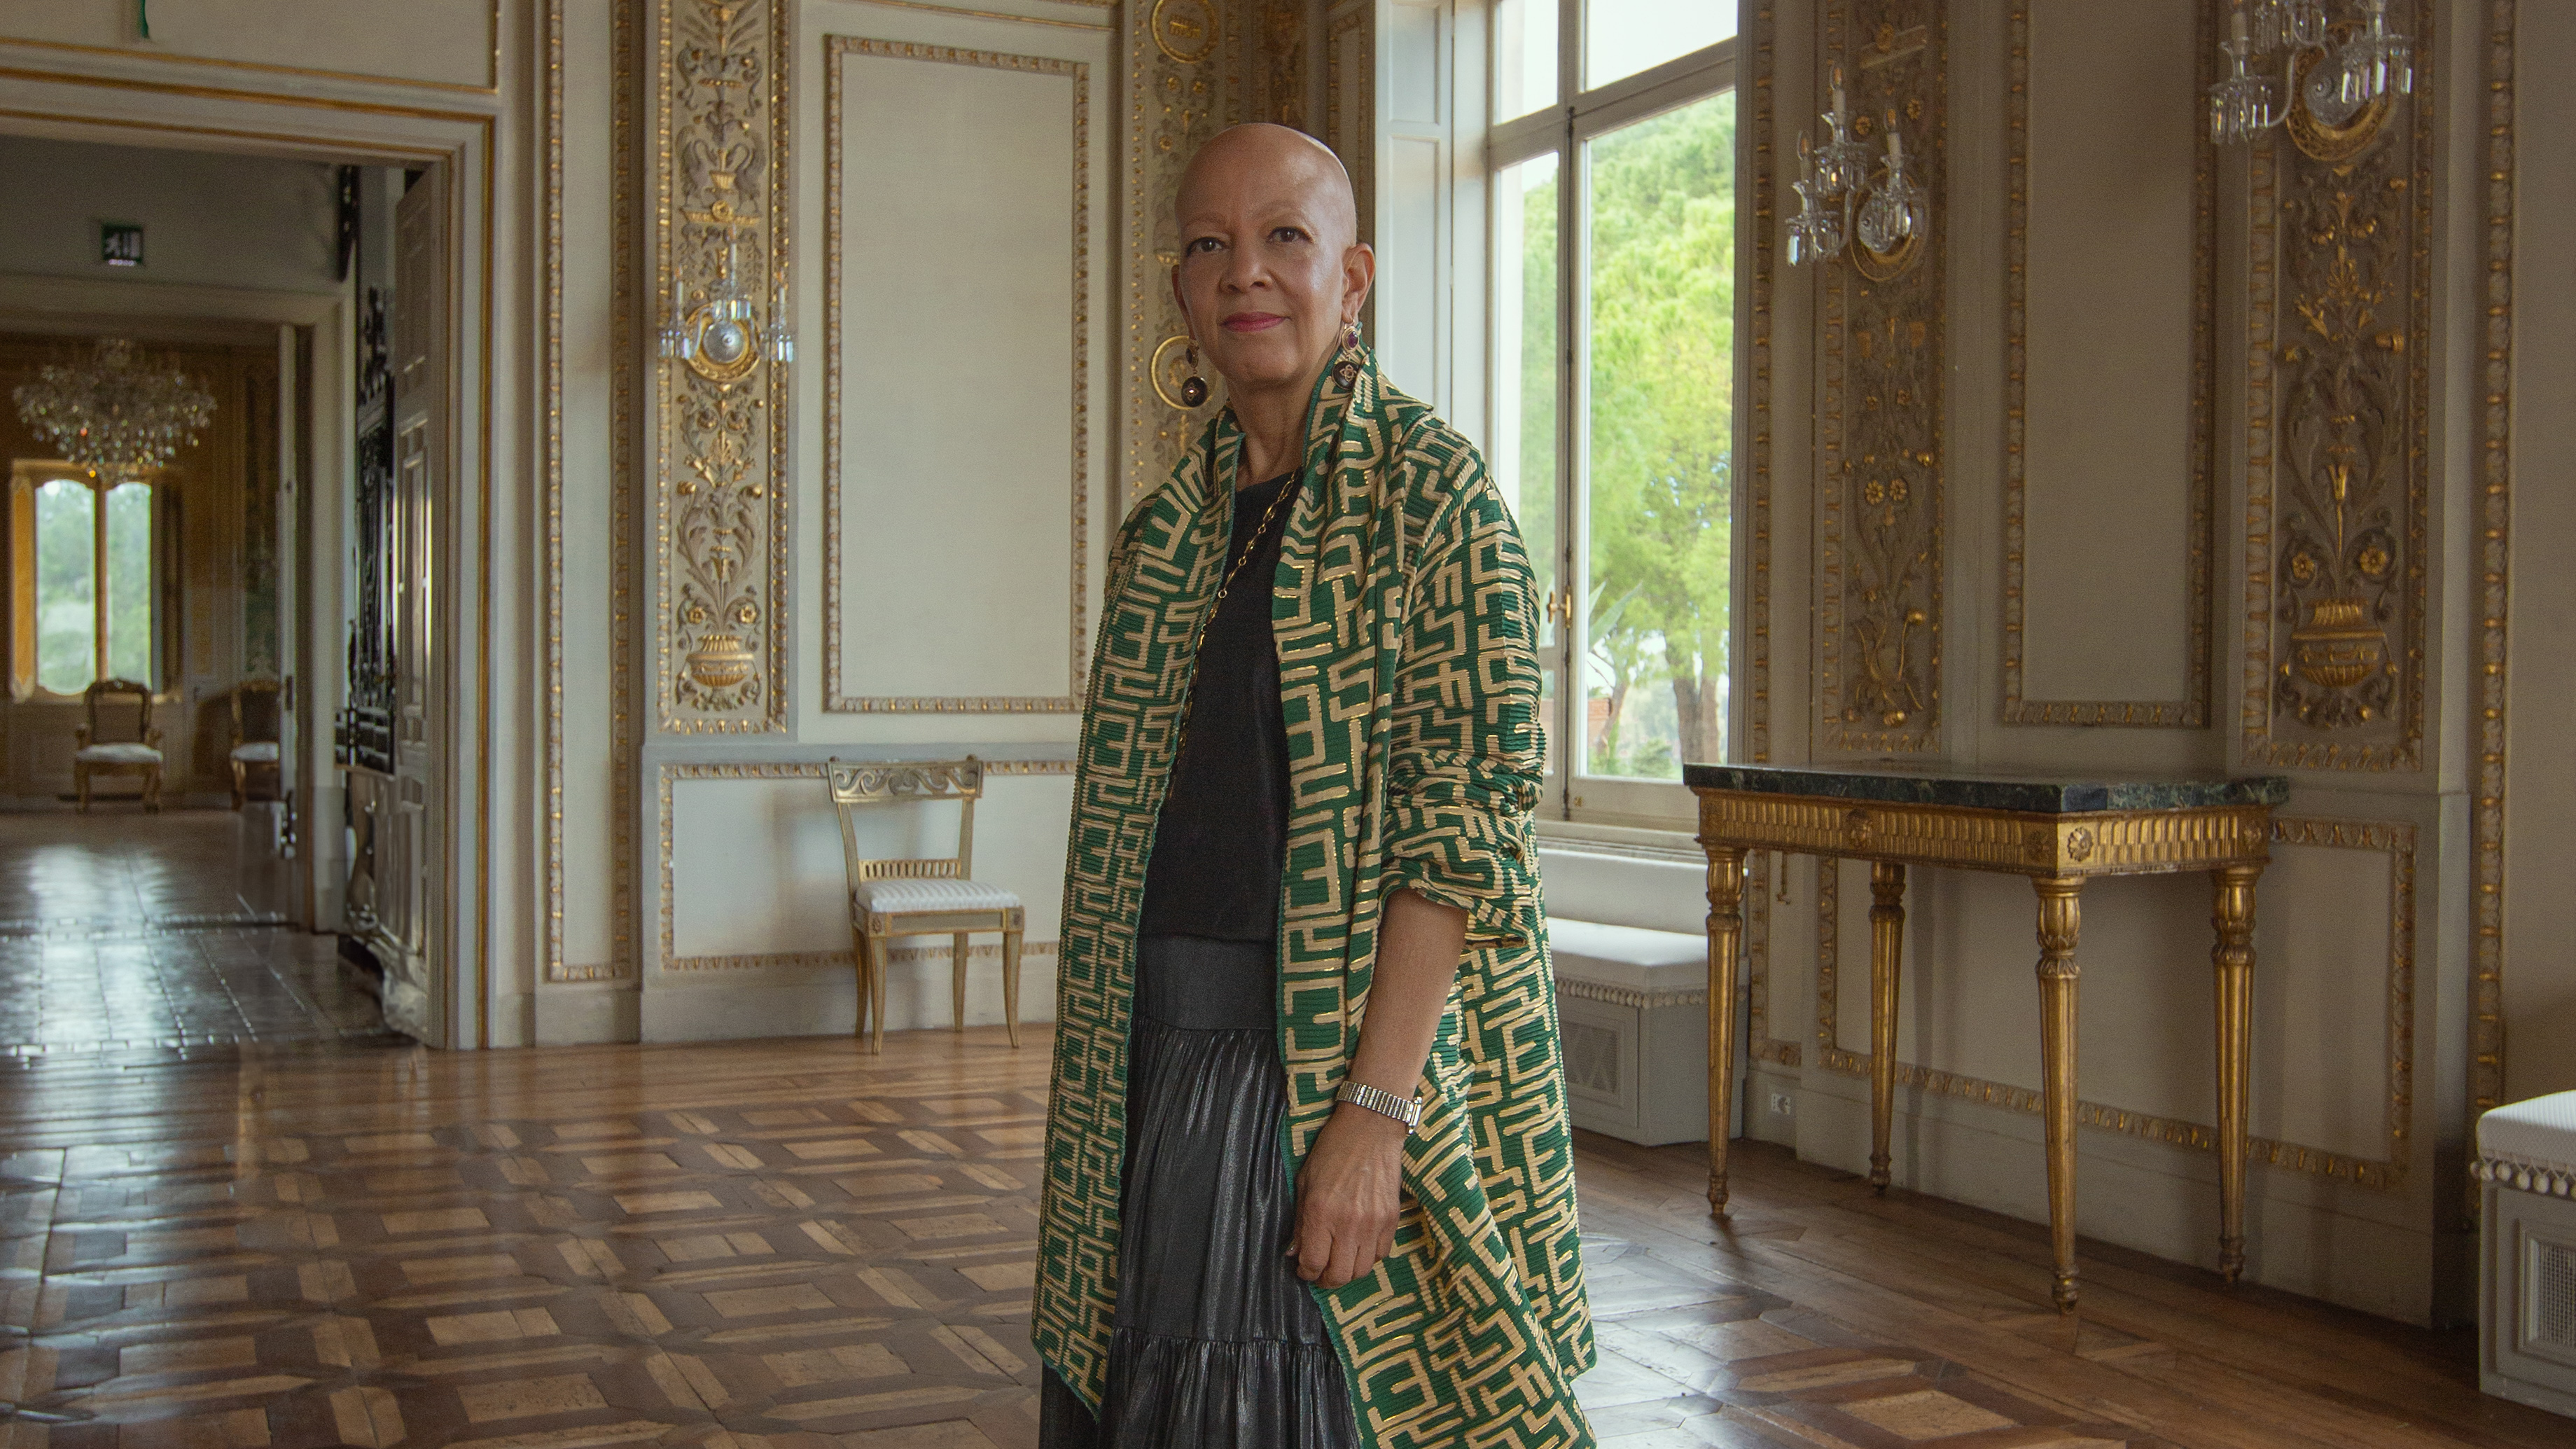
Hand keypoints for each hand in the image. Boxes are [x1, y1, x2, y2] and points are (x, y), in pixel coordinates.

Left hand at [1287, 1101, 1407, 1288]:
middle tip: (1320, 1273)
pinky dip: (1368, 1257)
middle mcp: (1349, 1223)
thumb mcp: (1305, 1182)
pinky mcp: (1392, 1219)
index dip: (1306, 1273)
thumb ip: (1300, 1222)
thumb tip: (1294, 1252)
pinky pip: (1381, 1255)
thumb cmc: (1332, 1151)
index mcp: (1322, 1213)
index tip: (1303, 1268)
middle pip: (1340, 1275)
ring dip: (1348, 1271)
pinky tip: (1358, 1246)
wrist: (1370, 1128)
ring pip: (1362, 1270)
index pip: (1313, 1263)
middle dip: (1326, 1280)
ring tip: (1339, 1262)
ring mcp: (1374, 1223)